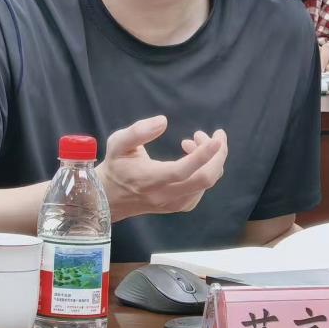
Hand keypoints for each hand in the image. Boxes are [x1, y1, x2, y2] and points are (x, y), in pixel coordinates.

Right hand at [97, 115, 227, 221]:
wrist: (110, 196)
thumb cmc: (116, 165)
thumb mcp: (118, 143)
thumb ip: (138, 131)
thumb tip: (163, 121)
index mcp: (148, 179)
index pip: (181, 171)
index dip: (203, 155)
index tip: (217, 138)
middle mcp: (163, 195)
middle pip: (203, 180)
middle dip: (218, 156)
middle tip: (216, 135)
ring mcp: (173, 204)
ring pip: (205, 184)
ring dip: (209, 160)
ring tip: (193, 141)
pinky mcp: (179, 206)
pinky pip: (201, 189)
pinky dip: (204, 170)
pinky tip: (192, 157)